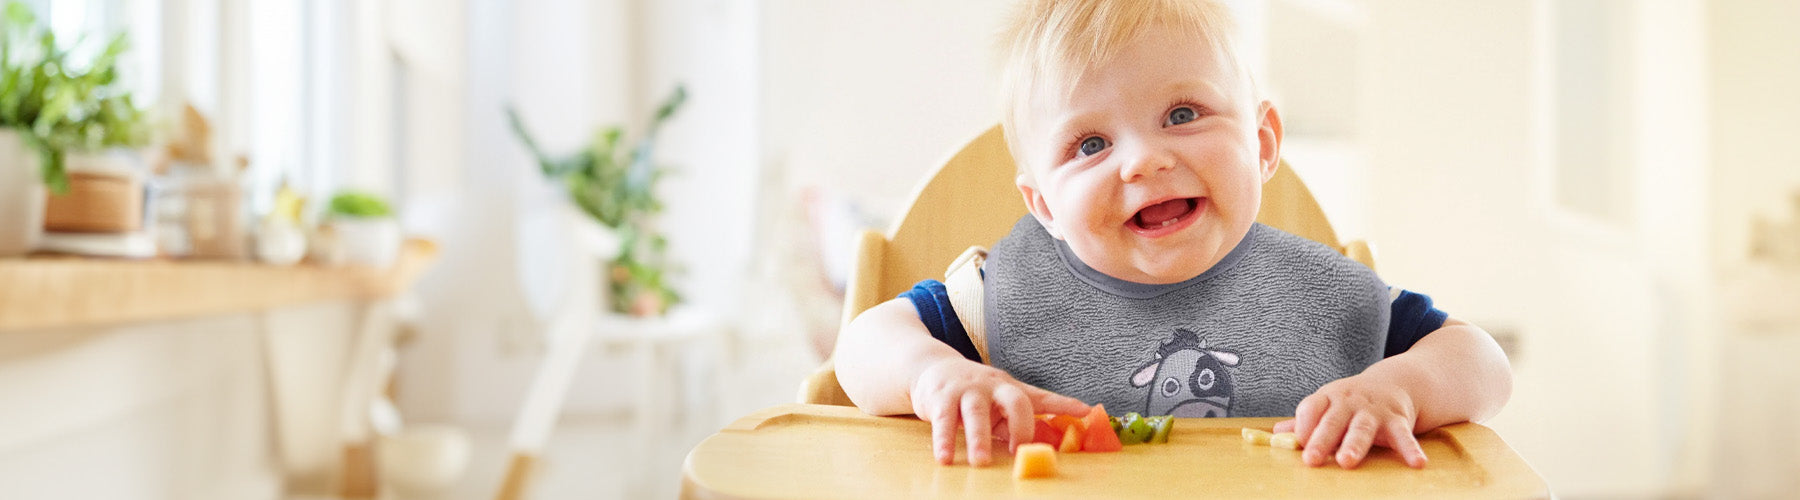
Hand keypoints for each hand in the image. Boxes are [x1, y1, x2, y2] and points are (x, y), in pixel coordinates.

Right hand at [909, 358, 1089, 465]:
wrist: (932, 369)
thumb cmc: (974, 392)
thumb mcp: (998, 403)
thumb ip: (1016, 421)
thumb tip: (1042, 444)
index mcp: (1010, 388)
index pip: (1041, 397)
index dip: (1063, 403)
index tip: (1085, 411)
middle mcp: (992, 386)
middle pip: (1014, 400)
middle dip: (1020, 426)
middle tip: (1019, 450)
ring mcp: (967, 390)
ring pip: (975, 413)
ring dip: (978, 439)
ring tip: (980, 462)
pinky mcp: (941, 397)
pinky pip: (943, 421)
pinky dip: (944, 441)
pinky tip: (946, 458)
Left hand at [1273, 373, 1427, 468]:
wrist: (1394, 382)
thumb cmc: (1352, 400)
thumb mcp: (1327, 404)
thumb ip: (1306, 421)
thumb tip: (1276, 434)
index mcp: (1328, 398)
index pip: (1311, 408)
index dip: (1303, 424)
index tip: (1297, 442)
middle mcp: (1349, 403)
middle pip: (1333, 421)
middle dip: (1322, 439)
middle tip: (1312, 459)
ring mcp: (1373, 411)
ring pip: (1362, 428)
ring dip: (1355, 445)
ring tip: (1347, 461)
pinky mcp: (1397, 420)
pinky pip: (1404, 436)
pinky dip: (1410, 449)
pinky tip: (1416, 463)